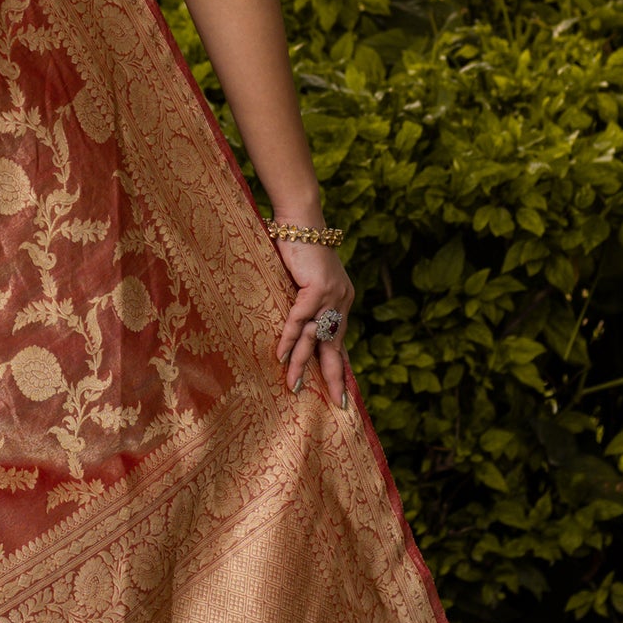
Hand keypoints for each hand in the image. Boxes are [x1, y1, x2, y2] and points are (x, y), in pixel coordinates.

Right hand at [271, 237, 354, 408]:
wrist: (301, 218)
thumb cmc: (299, 244)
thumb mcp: (305, 278)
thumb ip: (305, 301)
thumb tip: (294, 322)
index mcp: (341, 299)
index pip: (340, 339)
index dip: (340, 365)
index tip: (341, 390)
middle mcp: (341, 300)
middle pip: (335, 346)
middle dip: (335, 377)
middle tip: (337, 404)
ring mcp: (331, 295)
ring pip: (314, 338)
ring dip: (303, 364)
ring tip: (294, 387)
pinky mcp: (317, 288)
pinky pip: (299, 320)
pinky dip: (289, 339)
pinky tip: (281, 356)